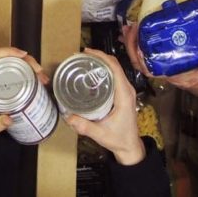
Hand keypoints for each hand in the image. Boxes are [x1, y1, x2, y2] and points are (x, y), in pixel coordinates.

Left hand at [0, 47, 48, 135]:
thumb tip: (8, 120)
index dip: (8, 51)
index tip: (23, 55)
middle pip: (9, 58)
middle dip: (27, 61)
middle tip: (39, 72)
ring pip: (15, 63)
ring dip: (30, 66)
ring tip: (41, 77)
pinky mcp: (4, 81)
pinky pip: (17, 71)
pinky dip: (29, 73)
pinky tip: (37, 81)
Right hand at [64, 49, 144, 165]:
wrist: (129, 146)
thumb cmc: (118, 139)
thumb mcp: (100, 134)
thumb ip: (84, 126)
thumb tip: (68, 117)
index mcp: (124, 95)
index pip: (115, 68)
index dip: (102, 57)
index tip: (87, 52)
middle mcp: (127, 90)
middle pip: (115, 65)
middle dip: (99, 56)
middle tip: (81, 55)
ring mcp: (126, 91)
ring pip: (115, 69)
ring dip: (101, 61)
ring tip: (85, 60)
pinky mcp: (123, 93)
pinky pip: (115, 75)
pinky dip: (104, 69)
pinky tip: (92, 72)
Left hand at [119, 27, 197, 106]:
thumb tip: (197, 18)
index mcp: (174, 71)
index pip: (148, 65)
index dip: (138, 52)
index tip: (136, 36)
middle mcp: (166, 72)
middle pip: (140, 62)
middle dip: (131, 44)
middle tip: (129, 28)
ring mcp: (167, 71)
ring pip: (144, 61)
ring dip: (134, 46)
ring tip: (130, 31)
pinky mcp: (169, 69)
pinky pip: (151, 59)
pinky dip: (143, 49)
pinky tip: (142, 39)